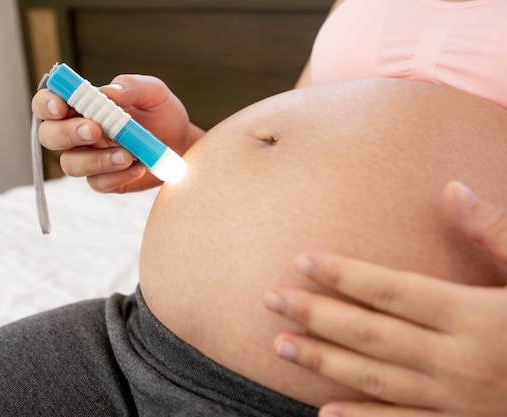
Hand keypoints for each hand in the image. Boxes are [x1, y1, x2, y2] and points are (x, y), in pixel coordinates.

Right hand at [32, 74, 202, 192]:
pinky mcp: (105, 180)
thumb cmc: (162, 114)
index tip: (61, 106)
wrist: (183, 144)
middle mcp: (78, 133)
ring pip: (71, 164)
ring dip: (96, 160)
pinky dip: (116, 176)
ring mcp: (89, 159)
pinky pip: (97, 183)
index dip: (46, 104)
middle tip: (95, 130)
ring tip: (128, 155)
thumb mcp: (154, 93)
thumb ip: (132, 86)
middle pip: (49, 136)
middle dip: (68, 133)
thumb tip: (109, 91)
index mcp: (82, 105)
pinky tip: (137, 168)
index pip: (48, 103)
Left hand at [264, 181, 506, 416]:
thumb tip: (453, 189)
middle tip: (269, 299)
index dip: (343, 274)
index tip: (302, 260)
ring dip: (324, 361)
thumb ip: (497, 234)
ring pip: (375, 378)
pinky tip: (323, 412)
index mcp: (475, 315)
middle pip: (370, 332)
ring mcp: (457, 401)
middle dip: (315, 314)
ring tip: (279, 345)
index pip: (392, 289)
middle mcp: (458, 360)